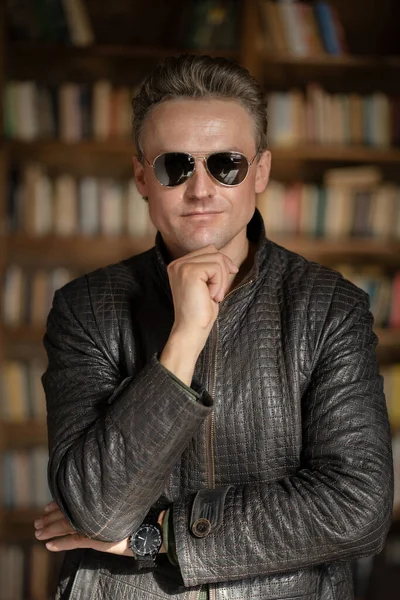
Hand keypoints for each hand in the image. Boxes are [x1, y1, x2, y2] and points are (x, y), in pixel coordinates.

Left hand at [34, 501, 165, 554]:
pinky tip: (49, 546)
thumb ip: (108, 502)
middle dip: (50, 517)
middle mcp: (94, 511)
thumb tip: (101, 497)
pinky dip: (60, 543)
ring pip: (67, 525)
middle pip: (68, 513)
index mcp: (98, 502)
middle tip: (37, 521)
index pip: (74, 501)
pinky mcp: (97, 539)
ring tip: (38, 533)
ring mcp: (95, 525)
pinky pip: (74, 541)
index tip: (48, 505)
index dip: (59, 503)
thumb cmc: (139, 516)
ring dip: (50, 529)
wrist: (151, 529)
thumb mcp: (121, 506)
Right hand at [168, 245, 238, 333]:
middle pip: (212, 251)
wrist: (191, 329)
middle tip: (218, 292)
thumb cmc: (201, 311)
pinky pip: (216, 268)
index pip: (207, 250)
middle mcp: (177, 263)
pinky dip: (219, 284)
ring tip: (214, 296)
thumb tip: (228, 261)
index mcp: (179, 265)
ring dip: (222, 279)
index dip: (222, 262)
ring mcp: (182, 266)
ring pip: (217, 259)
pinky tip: (210, 296)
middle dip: (223, 270)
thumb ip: (211, 269)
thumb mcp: (207, 285)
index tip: (229, 275)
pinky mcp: (190, 271)